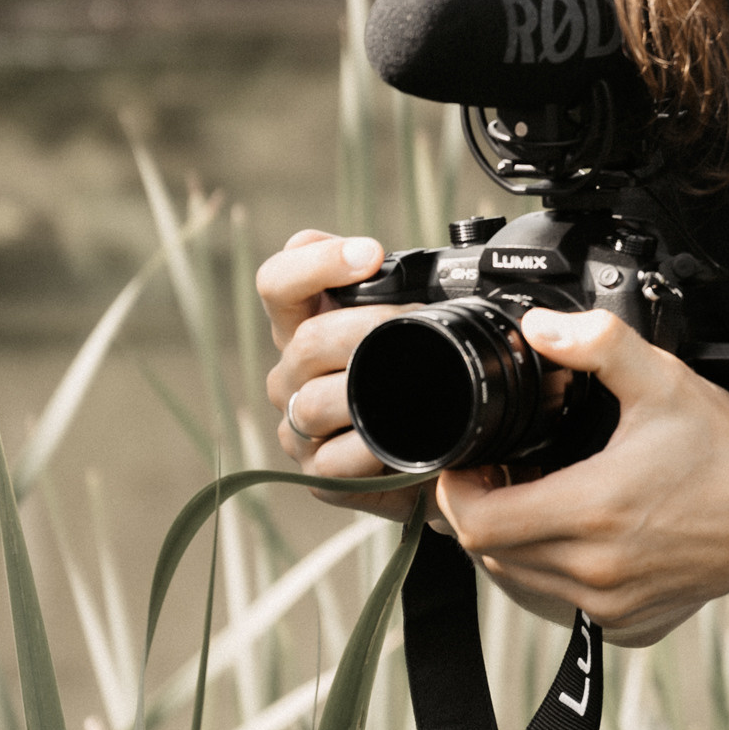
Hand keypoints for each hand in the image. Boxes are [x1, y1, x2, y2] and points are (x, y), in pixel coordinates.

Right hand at [256, 228, 427, 509]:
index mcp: (303, 326)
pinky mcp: (319, 476)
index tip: (372, 254)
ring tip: (419, 380)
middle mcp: (291, 375)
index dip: (316, 262)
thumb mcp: (412, 327)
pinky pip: (334, 460)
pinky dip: (370, 448)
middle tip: (420, 319)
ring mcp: (299, 427)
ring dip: (370, 386)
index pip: (278, 282)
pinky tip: (402, 437)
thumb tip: (449, 266)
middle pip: (306, 340)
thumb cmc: (420, 380)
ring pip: (315, 402)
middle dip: (370, 325)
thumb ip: (406, 289)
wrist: (441, 454)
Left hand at [437, 311, 728, 646]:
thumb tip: (541, 329)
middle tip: (502, 470)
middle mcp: (595, 568)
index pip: (477, 522)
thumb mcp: (666, 382)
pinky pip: (560, 598)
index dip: (457, 490)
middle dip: (482, 509)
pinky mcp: (625, 621)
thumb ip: (598, 344)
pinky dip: (551, 566)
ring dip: (513, 539)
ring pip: (519, 577)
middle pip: (490, 551)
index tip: (470, 462)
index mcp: (594, 510)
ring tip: (538, 496)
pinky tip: (578, 531)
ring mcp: (609, 602)